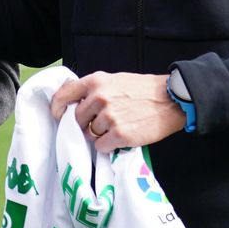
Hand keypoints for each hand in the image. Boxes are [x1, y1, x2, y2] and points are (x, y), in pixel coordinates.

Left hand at [49, 72, 183, 152]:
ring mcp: (109, 116)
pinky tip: (120, 138)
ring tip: (117, 127)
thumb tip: (73, 104)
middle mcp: (99, 97)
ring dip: (99, 135)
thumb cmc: (143, 90)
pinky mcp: (120, 134)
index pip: (64, 94)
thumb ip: (93, 90)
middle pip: (76, 119)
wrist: (171, 99)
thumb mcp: (114, 80)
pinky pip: (101, 147)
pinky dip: (108, 146)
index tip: (59, 116)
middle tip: (101, 124)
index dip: (57, 108)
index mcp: (96, 81)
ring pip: (89, 134)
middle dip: (85, 124)